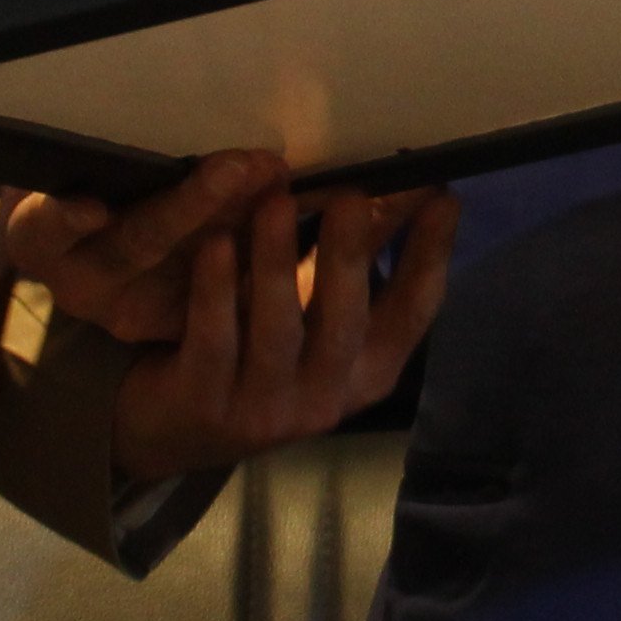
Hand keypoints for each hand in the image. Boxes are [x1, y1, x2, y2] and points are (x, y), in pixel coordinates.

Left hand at [0, 156, 459, 485]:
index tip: (443, 197)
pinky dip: (216, 292)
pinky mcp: (205, 405)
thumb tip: (411, 190)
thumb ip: (358, 261)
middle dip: (349, 258)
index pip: (411, 315)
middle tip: (350, 195)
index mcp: (365, 372)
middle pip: (345, 325)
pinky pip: (214, 342)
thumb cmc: (261, 358)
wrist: (176, 431)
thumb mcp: (318, 318)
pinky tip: (216, 243)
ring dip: (278, 264)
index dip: (430, 257)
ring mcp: (265, 410)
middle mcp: (326, 399)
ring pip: (277, 334)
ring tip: (276, 203)